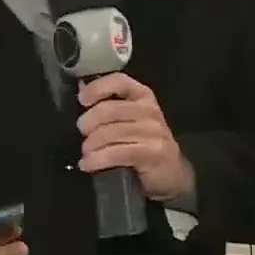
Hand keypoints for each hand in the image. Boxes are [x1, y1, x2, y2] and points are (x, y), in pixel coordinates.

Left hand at [77, 73, 194, 202]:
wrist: (173, 173)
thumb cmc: (144, 143)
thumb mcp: (128, 119)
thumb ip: (107, 104)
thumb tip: (81, 89)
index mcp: (142, 95)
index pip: (119, 81)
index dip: (97, 88)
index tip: (82, 100)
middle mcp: (149, 110)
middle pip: (108, 110)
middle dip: (88, 123)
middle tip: (83, 135)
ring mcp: (153, 132)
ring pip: (110, 133)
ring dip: (90, 145)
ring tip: (85, 153)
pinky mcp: (153, 153)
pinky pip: (117, 153)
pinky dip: (97, 160)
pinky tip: (87, 164)